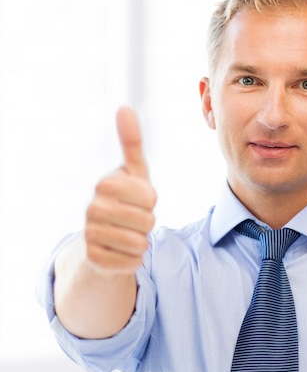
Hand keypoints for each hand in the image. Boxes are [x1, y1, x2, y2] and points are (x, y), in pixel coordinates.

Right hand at [84, 107, 156, 273]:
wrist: (103, 238)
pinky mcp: (94, 259)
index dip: (150, 201)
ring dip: (141, 242)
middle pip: (148, 221)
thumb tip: (124, 108)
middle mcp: (93, 208)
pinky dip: (133, 260)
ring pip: (140, 244)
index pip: (150, 197)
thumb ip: (131, 142)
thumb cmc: (125, 200)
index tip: (138, 199)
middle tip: (132, 220)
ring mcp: (90, 234)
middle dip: (147, 223)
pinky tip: (119, 252)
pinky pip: (132, 263)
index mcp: (105, 184)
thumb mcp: (133, 173)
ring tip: (126, 235)